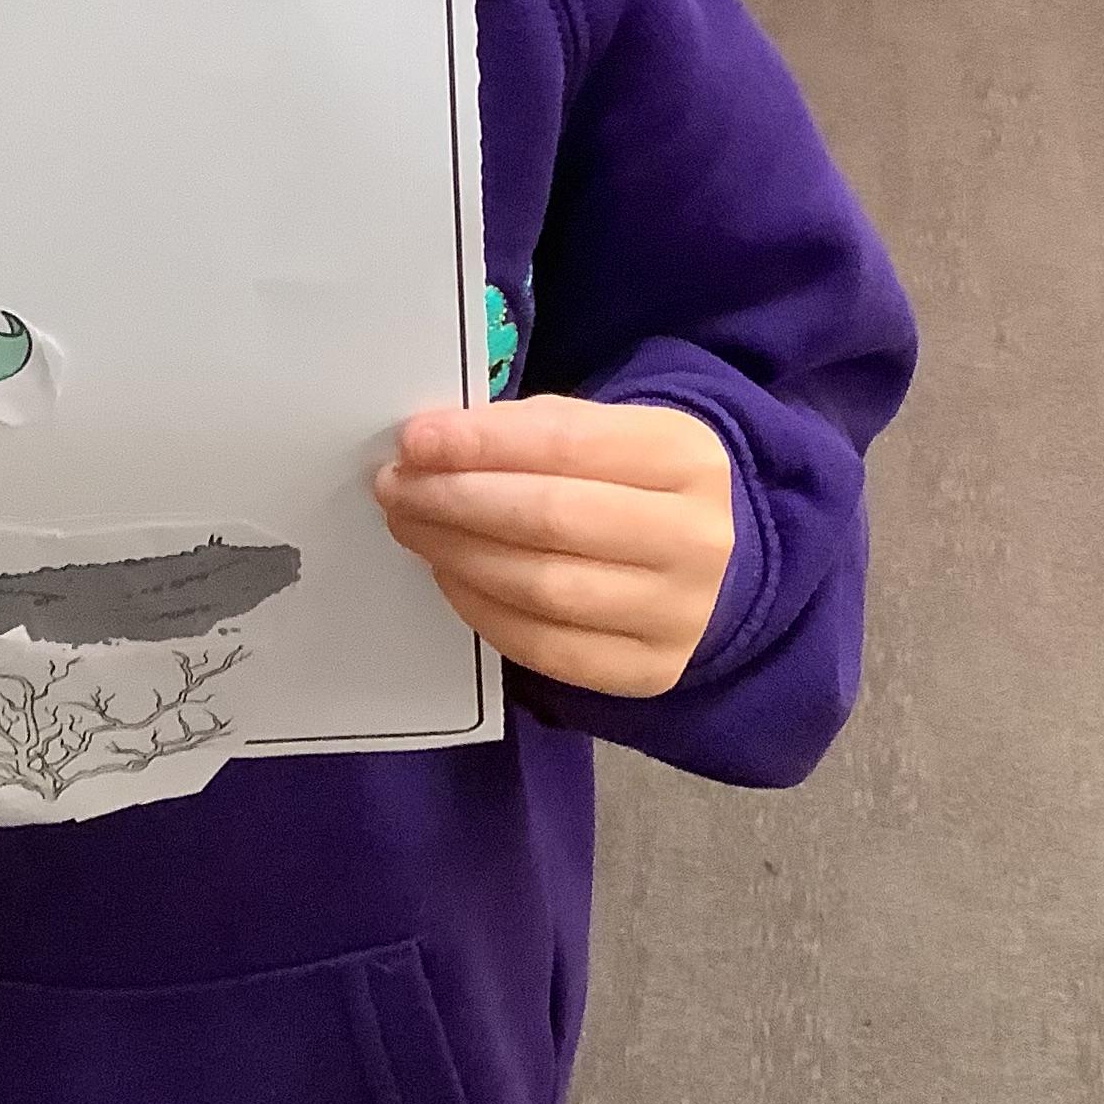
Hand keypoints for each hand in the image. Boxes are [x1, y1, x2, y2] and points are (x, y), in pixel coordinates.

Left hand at [376, 396, 734, 697]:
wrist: (707, 569)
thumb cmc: (631, 487)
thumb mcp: (605, 436)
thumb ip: (529, 433)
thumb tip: (432, 445)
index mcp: (685, 456)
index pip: (566, 442)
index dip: (481, 442)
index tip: (414, 441)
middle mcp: (695, 537)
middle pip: (550, 518)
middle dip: (456, 500)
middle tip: (396, 488)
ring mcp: (677, 613)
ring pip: (541, 587)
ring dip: (456, 553)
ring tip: (410, 526)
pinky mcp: (648, 670)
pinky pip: (542, 646)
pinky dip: (481, 608)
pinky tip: (448, 574)